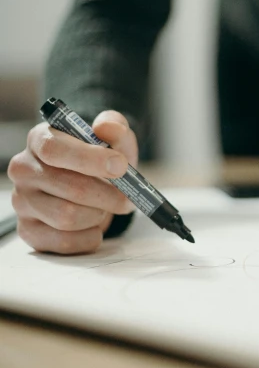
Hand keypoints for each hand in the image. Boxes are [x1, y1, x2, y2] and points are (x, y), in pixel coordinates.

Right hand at [8, 111, 137, 254]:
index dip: (90, 159)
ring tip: (106, 207)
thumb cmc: (102, 162)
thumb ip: (115, 127)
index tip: (120, 165)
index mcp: (40, 139)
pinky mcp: (29, 230)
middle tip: (128, 198)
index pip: (54, 149)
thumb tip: (106, 127)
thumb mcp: (114, 140)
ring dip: (98, 215)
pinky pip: (64, 241)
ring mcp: (22, 201)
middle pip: (69, 187)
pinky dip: (89, 236)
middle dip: (108, 195)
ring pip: (67, 216)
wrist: (95, 189)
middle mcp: (24, 169)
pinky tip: (95, 225)